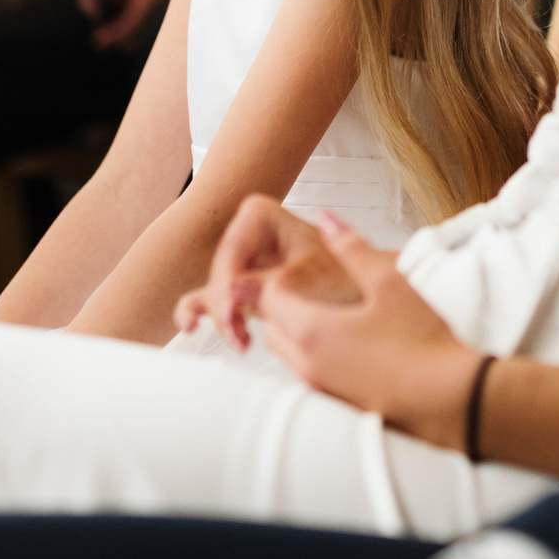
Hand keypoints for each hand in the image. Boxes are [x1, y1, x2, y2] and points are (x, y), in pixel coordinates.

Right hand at [174, 195, 351, 349]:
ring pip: (217, 290)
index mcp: (261, 216)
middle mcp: (246, 235)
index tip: (234, 311)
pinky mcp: (242, 287)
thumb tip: (231, 291)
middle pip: (222, 274)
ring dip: (223, 317)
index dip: (228, 284)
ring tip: (241, 342)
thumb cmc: (347, 278)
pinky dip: (202, 312)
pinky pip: (212, 298)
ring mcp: (243, 262)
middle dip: (226, 306)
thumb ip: (270, 287)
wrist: (368, 295)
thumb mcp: (313, 281)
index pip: (232, 252)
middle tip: (239, 334)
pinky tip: (191, 327)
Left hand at [254, 211, 485, 450]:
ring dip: (301, 333)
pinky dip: (320, 356)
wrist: (452, 399)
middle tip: (314, 287)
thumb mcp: (389, 282)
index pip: (269, 298)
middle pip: (274, 329)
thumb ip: (352, 248)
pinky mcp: (339, 407)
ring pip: (291, 355)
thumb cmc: (424, 341)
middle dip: (286, 307)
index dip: (278, 277)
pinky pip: (312, 375)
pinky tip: (356, 345)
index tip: (296, 266)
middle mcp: (308, 365)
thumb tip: (326, 220)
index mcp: (312, 332)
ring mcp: (322, 391)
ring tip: (338, 314)